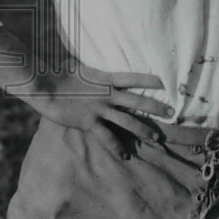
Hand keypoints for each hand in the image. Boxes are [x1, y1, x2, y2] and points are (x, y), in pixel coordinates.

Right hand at [22, 63, 170, 158]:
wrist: (45, 84)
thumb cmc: (60, 73)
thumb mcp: (81, 67)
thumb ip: (94, 71)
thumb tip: (94, 64)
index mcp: (106, 78)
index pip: (134, 78)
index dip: (150, 80)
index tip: (166, 83)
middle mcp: (107, 94)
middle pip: (138, 101)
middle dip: (156, 107)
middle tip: (172, 113)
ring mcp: (99, 109)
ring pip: (127, 121)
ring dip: (143, 129)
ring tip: (156, 138)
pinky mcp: (89, 122)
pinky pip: (107, 136)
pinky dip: (117, 146)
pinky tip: (125, 155)